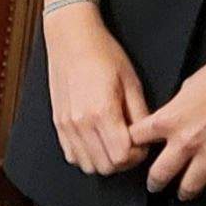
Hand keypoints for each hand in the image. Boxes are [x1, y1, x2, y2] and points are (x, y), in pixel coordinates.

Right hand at [42, 6, 152, 177]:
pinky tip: (96, 141)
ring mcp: (66, 125)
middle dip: (123, 161)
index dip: (138, 155)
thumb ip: (140, 115)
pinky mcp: (58, 124)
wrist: (71, 39)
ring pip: (88, 165)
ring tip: (113, 143)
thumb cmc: (103, 54)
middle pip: (106, 166)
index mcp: (102, 112)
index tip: (142, 143)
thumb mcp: (131, 82)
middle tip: (131, 144)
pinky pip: (72, 156)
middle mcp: (81, 123)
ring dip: (104, 161)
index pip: (123, 156)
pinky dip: (87, 156)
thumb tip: (147, 138)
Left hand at [125, 36, 205, 200]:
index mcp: (169, 119)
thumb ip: (175, 109)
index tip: (134, 151)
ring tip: (183, 194)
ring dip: (185, 192)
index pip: (137, 139)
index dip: (133, 145)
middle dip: (155, 183)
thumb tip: (172, 118)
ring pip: (190, 186)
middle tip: (154, 186)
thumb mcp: (186, 87)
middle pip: (160, 173)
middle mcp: (186, 140)